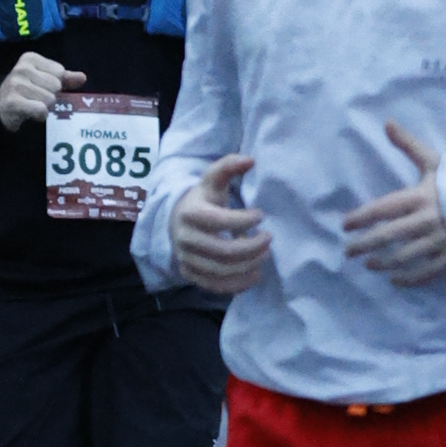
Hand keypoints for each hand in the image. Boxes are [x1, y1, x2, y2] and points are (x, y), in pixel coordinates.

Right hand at [0, 50, 81, 133]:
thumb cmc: (25, 92)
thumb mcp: (44, 80)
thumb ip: (64, 78)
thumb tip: (83, 77)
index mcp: (30, 58)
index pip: (60, 73)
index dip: (54, 85)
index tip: (40, 88)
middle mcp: (21, 68)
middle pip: (56, 86)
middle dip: (50, 97)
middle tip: (35, 99)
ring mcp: (15, 84)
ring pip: (50, 99)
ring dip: (44, 108)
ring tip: (31, 106)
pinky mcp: (13, 102)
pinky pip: (41, 110)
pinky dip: (39, 116)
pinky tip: (29, 114)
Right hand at [172, 150, 270, 292]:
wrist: (176, 221)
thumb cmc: (202, 199)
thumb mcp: (212, 180)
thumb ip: (229, 166)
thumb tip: (250, 160)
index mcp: (190, 213)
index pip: (219, 221)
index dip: (244, 220)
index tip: (261, 215)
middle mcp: (184, 239)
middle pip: (222, 251)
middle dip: (251, 248)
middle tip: (269, 238)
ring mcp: (186, 259)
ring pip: (220, 271)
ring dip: (247, 265)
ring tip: (265, 255)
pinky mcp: (190, 274)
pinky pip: (214, 286)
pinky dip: (237, 284)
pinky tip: (255, 274)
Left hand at [342, 119, 445, 284]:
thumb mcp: (433, 161)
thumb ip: (408, 145)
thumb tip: (386, 123)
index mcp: (421, 196)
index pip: (382, 209)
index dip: (360, 217)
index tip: (345, 224)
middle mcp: (428, 220)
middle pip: (388, 236)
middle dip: (364, 244)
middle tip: (347, 251)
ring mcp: (440, 240)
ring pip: (404, 256)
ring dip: (383, 263)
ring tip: (369, 264)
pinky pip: (427, 272)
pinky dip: (409, 279)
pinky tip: (394, 280)